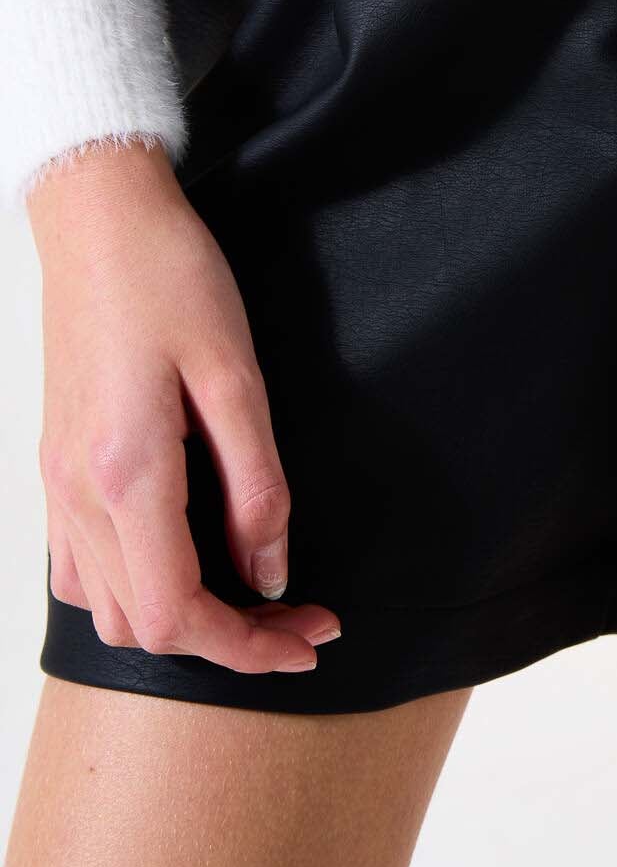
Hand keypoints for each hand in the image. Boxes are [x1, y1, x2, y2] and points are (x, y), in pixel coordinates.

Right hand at [29, 137, 338, 672]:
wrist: (99, 219)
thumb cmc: (171, 277)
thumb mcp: (236, 373)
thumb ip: (256, 482)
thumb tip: (269, 573)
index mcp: (127, 473)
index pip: (177, 615)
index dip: (247, 648)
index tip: (310, 637)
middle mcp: (79, 494)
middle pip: (143, 626)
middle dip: (228, 641)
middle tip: (302, 617)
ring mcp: (57, 483)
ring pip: (108, 607)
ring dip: (181, 619)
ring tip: (253, 593)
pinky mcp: (57, 464)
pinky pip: (84, 567)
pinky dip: (138, 586)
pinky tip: (189, 555)